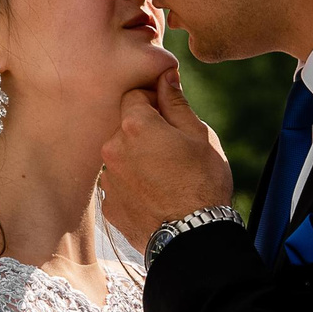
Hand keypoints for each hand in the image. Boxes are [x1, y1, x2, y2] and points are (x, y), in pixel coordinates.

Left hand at [101, 65, 233, 248]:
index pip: (134, 95)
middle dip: (145, 133)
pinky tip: (157, 197)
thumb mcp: (199, 135)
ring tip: (166, 179)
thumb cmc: (203, 182)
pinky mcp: (109, 206)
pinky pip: (120, 185)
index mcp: (135, 125)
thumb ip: (176, 102)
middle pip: (125, 128)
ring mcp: (109, 180)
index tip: (170, 117)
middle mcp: (113, 149)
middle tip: (173, 152)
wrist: (194, 237)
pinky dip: (134, 187)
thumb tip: (165, 74)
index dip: (153, 102)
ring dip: (138, 160)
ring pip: (122, 157)